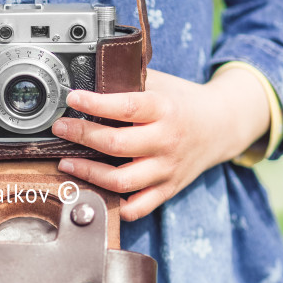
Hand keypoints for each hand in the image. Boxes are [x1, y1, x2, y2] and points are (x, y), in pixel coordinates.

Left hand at [50, 66, 270, 220]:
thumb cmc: (184, 102)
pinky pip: (137, 208)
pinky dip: (114, 205)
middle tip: (60, 128)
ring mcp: (167, 169)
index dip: (96, 103)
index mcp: (165, 110)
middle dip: (81, 135)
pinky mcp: (167, 189)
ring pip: (121, 182)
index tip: (73, 98)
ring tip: (67, 162)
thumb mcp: (162, 84)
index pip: (127, 107)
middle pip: (116, 146)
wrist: (222, 126)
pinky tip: (95, 191)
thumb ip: (130, 82)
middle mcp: (166, 141)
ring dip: (88, 174)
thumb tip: (90, 75)